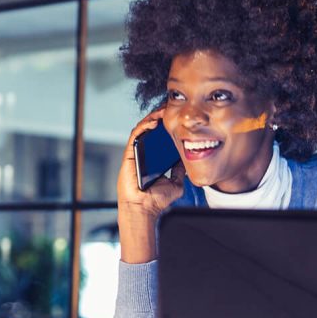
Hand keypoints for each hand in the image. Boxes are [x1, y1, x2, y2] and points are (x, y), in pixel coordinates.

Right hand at [116, 111, 185, 263]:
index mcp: (154, 159)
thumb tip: (188, 160)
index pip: (160, 137)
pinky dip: (143, 126)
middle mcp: (144, 154)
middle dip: (160, 116)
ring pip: (142, 129)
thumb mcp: (176, 183)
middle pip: (151, 129)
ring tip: (163, 110)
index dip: (168, 125)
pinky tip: (153, 121)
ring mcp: (135, 153)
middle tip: (171, 107)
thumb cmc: (156, 200)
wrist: (144, 210)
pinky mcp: (129, 155)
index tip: (179, 117)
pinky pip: (135, 136)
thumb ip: (180, 172)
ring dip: (152, 117)